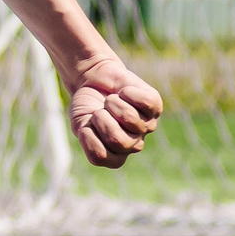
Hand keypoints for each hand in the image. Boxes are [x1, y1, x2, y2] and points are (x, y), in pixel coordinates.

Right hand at [65, 54, 164, 168]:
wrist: (95, 79)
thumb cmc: (87, 106)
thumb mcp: (79, 124)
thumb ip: (87, 138)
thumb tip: (107, 138)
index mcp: (115, 155)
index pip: (100, 155)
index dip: (88, 135)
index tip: (88, 123)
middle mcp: (134, 144)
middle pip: (118, 141)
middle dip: (102, 119)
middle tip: (100, 110)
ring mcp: (147, 126)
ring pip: (130, 118)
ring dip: (113, 103)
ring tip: (111, 100)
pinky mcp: (155, 105)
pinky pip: (146, 102)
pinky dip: (128, 92)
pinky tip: (124, 92)